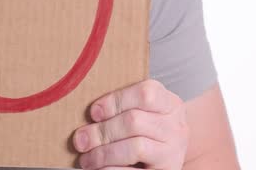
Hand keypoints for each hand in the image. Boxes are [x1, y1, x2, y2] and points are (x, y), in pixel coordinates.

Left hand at [72, 78, 187, 169]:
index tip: (93, 113)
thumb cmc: (149, 128)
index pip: (146, 93)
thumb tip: (84, 113)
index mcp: (169, 103)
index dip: (115, 102)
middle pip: (134, 121)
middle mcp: (175, 127)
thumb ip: (121, 106)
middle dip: (101, 132)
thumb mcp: (143, 110)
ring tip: (87, 159)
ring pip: (136, 147)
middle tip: (80, 141)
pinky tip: (99, 169)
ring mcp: (173, 152)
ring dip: (104, 154)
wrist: (170, 153)